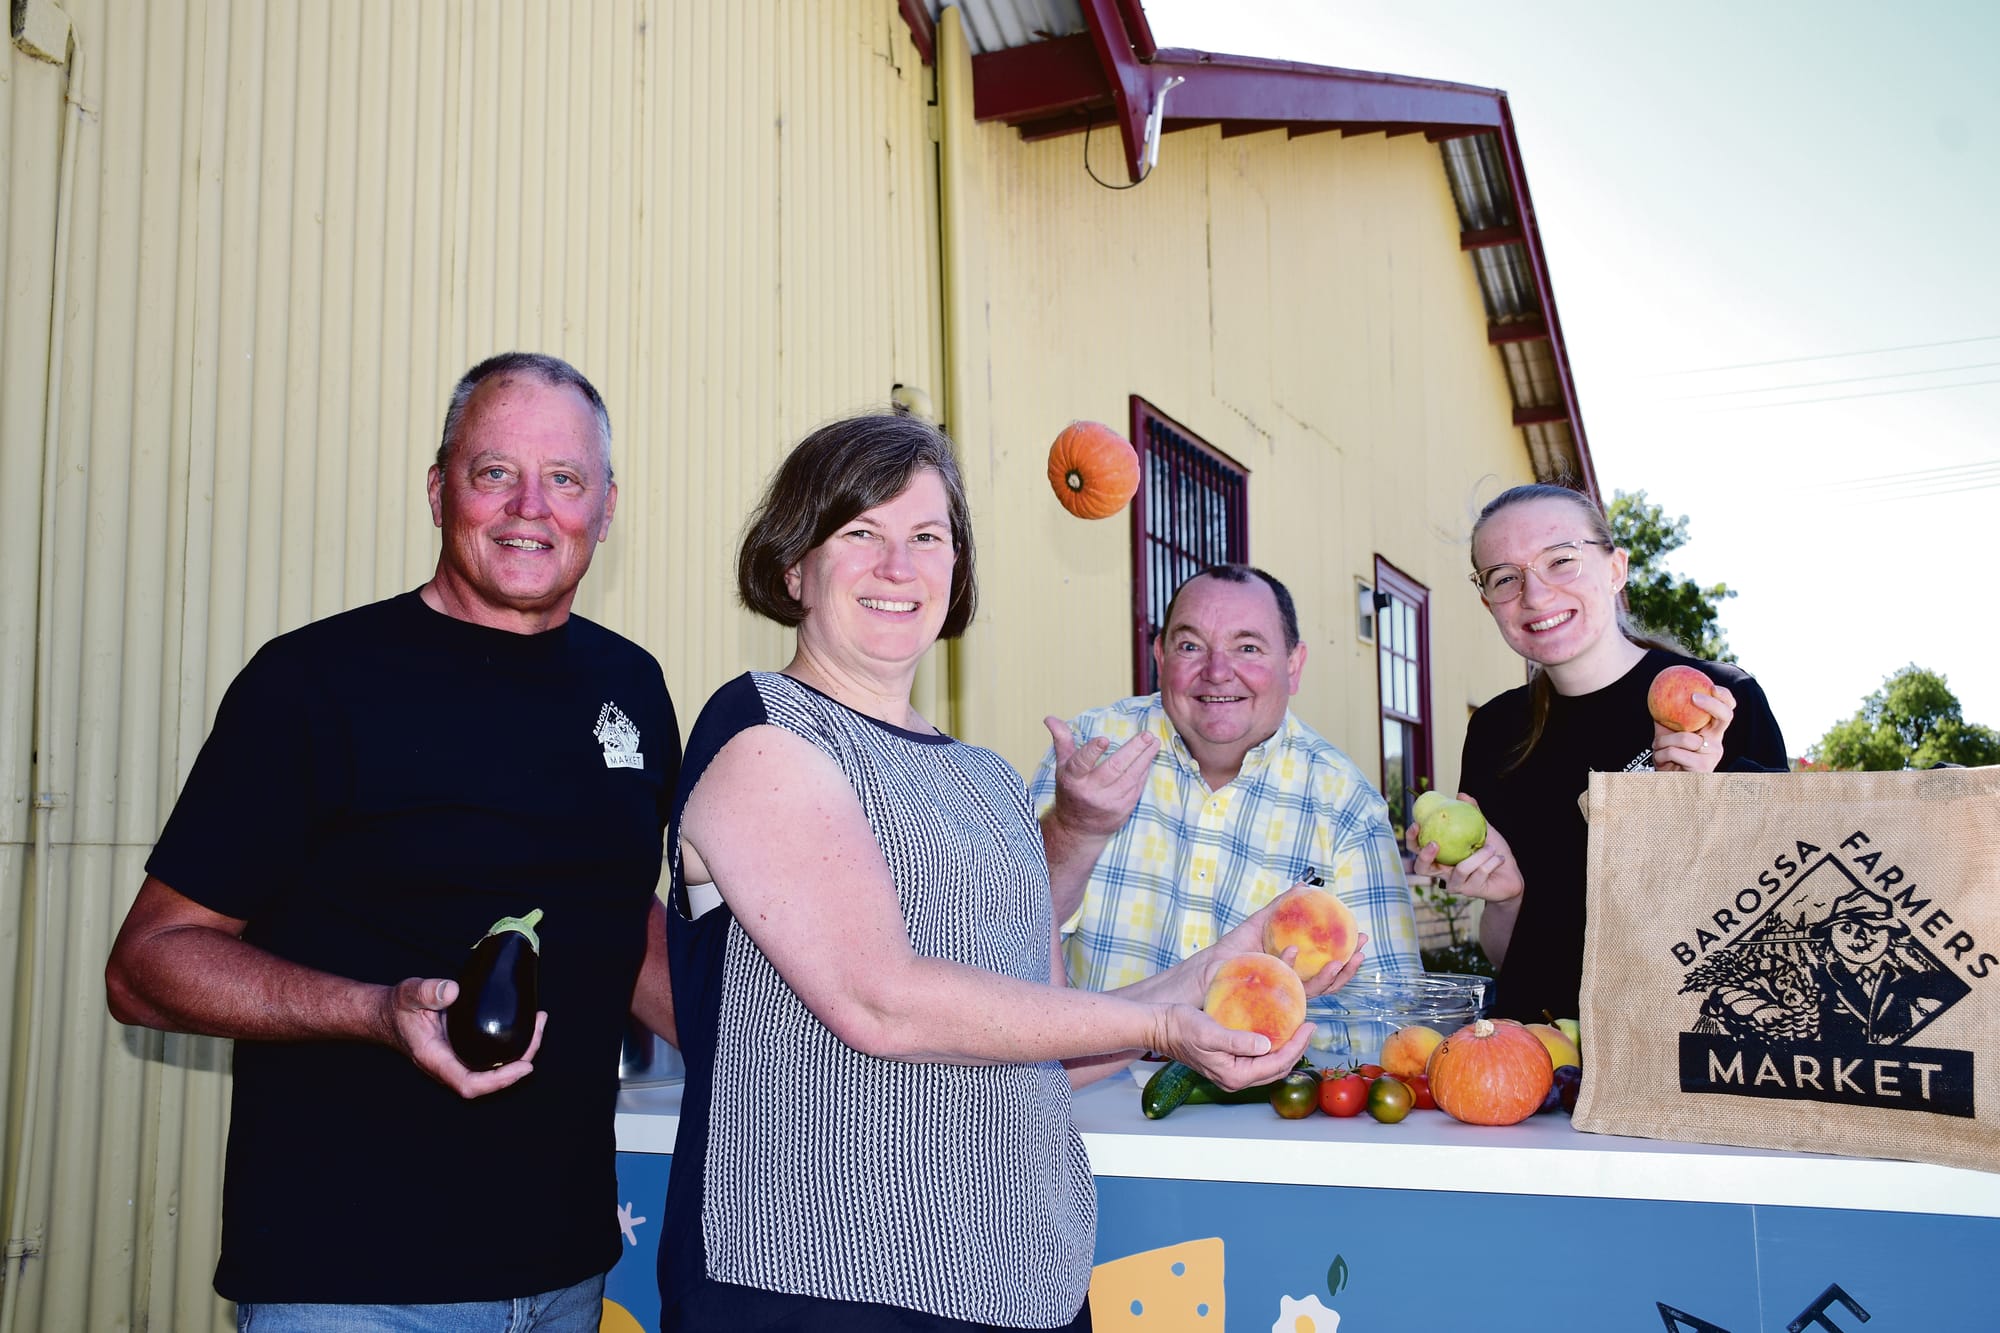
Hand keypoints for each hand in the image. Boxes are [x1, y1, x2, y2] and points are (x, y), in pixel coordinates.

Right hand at [384, 976, 545, 1098]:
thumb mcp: (409, 994)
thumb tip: (452, 991)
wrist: (390, 1013)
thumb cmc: (399, 1007)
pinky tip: (525, 1022)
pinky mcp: (466, 1049)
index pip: (470, 1084)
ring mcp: (459, 1058)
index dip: (499, 1081)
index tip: (524, 1067)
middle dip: (521, 1061)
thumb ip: (427, 992)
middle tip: (539, 1028)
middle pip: (491, 1078)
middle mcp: (450, 1065)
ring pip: (495, 1067)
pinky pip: (492, 1053)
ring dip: (521, 1049)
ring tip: (539, 1022)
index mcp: (435, 1060)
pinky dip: (512, 1042)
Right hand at [1043, 716, 1157, 839]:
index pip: (1080, 763)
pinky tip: (1149, 760)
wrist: (1077, 829)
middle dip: (1133, 750)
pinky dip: (1144, 772)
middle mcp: (1089, 792)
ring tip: (1154, 743)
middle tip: (1147, 735)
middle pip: (1114, 768)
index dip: (1091, 751)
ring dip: (1145, 759)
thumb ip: (1062, 741)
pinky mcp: (1121, 810)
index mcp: (1072, 779)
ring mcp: (1107, 802)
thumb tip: (1049, 718)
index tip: (1104, 739)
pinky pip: (1136, 788)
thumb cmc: (1071, 791)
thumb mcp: (1062, 767)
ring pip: (1130, 778)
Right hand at [1148, 1002, 1315, 1091]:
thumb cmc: (1180, 1027)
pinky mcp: (1227, 1063)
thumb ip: (1238, 1041)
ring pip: (1269, 1066)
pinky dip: (1272, 1048)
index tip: (1309, 1025)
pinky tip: (1276, 1032)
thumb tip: (1267, 1045)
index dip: (1297, 1046)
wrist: (1158, 1026)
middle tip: (1309, 1026)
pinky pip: (1258, 1060)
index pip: (1276, 1064)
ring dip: (1286, 1049)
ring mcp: (1231, 1072)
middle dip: (1297, 1049)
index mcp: (1234, 1075)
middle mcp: (1235, 1079)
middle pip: (1277, 1069)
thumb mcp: (1210, 1031)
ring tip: (1298, 1029)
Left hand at [1213, 884, 1368, 999]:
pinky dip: (1289, 965)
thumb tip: (1303, 886)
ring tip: (1342, 960)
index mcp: (1296, 970)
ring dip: (1331, 977)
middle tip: (1361, 949)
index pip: (1328, 967)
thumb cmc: (1233, 950)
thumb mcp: (1260, 923)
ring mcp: (1281, 993)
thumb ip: (1281, 907)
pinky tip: (1292, 949)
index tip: (1361, 938)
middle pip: (1329, 981)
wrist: (1208, 969)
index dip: (1348, 955)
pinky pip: (1282, 982)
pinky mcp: (1266, 996)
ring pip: (1313, 990)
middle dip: (1349, 968)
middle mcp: (1292, 985)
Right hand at [1411, 796, 1522, 907]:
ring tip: (1491, 848)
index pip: (1417, 849)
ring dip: (1479, 856)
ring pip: (1460, 869)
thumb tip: (1461, 795)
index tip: (1416, 824)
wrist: (1510, 874)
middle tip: (1435, 843)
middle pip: (1421, 868)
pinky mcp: (1470, 891)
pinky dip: (1491, 862)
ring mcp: (1455, 884)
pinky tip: (1499, 858)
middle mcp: (1443, 872)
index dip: (1411, 838)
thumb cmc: (1492, 852)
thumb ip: (1472, 814)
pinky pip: (1479, 873)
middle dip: (1425, 855)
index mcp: (1440, 856)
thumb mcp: (1482, 830)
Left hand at [1652, 684, 1735, 771]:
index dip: (1725, 697)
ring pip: (1686, 737)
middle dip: (1711, 703)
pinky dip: (1661, 754)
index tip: (1712, 686)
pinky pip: (1675, 751)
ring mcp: (1712, 755)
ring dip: (1663, 741)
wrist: (1668, 784)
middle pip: (1725, 716)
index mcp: (1711, 732)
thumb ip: (1667, 716)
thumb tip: (1657, 694)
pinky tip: (1660, 759)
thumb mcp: (1667, 734)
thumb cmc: (1668, 758)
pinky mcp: (1702, 767)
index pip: (1727, 710)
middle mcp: (1716, 742)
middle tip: (1693, 697)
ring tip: (1657, 747)